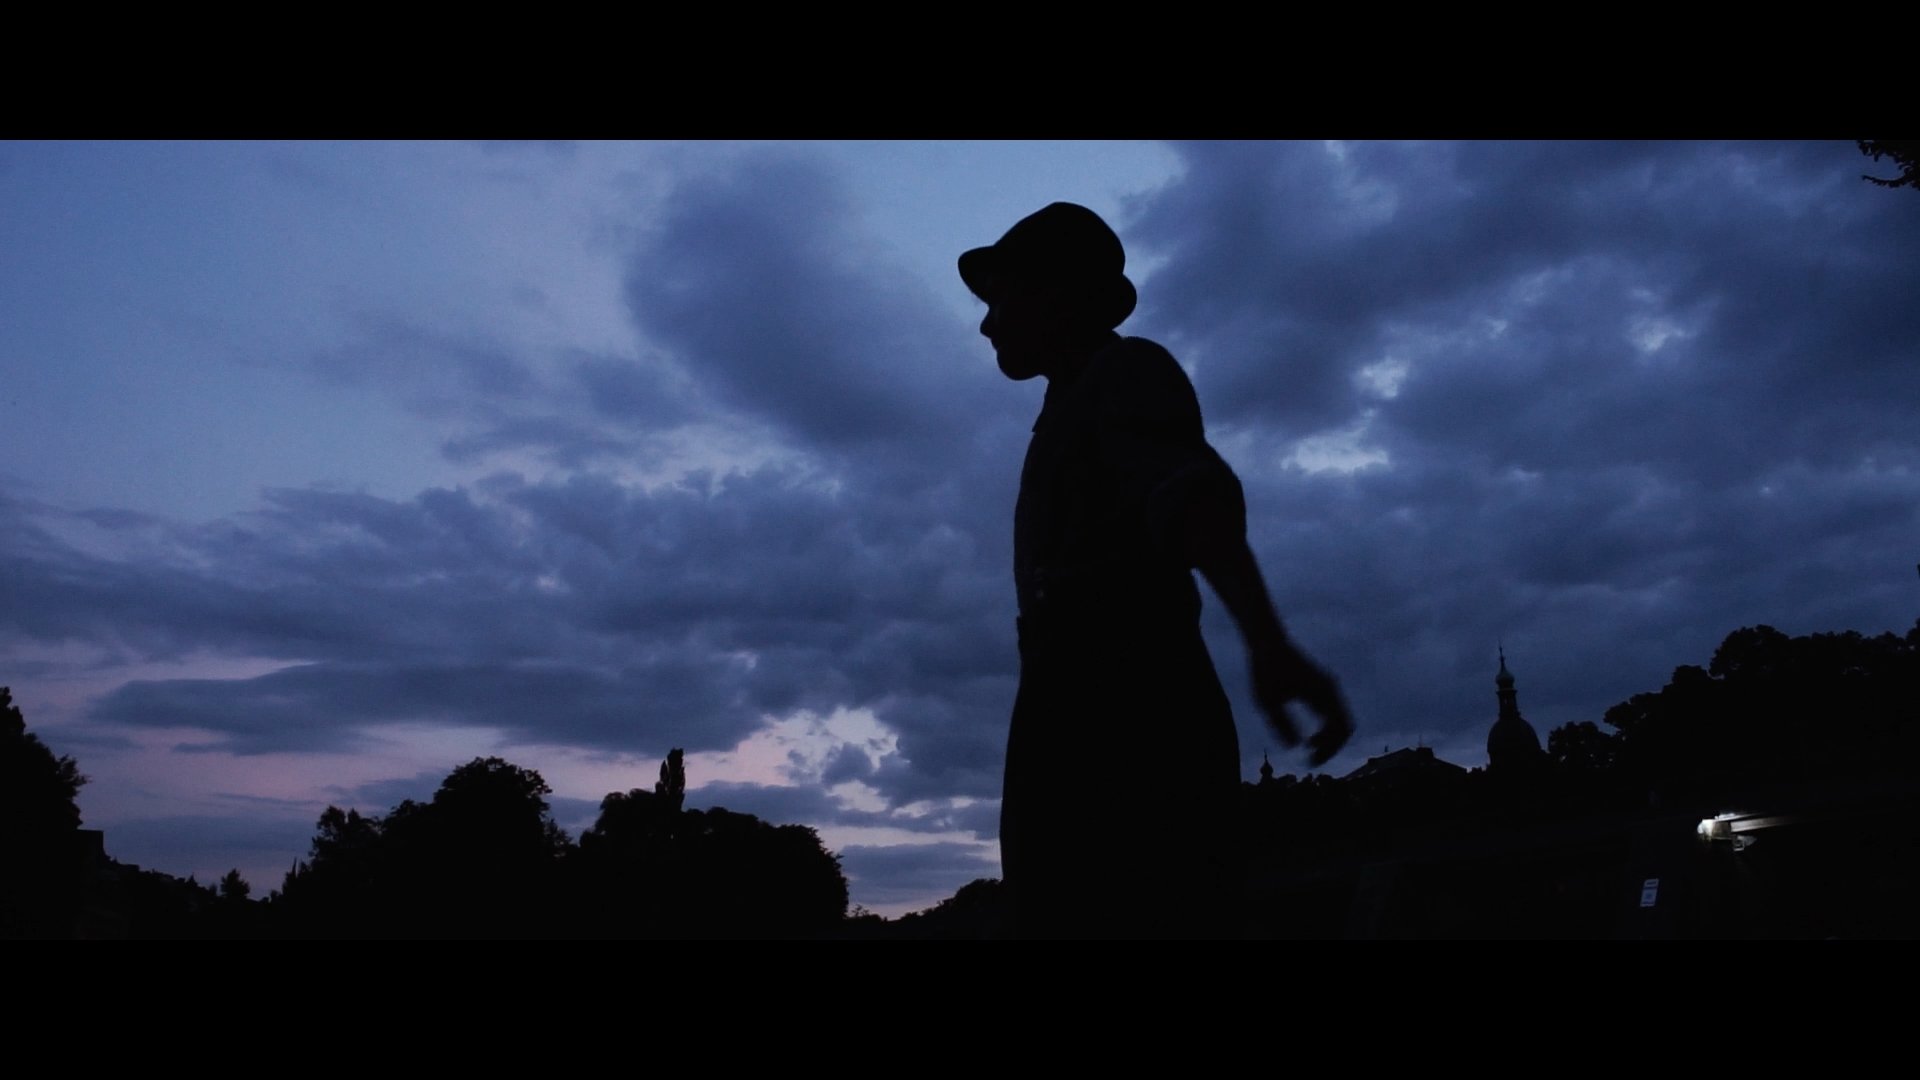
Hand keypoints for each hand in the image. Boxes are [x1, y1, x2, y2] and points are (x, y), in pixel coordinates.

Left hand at [1250, 640, 1353, 768]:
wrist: (1268, 642)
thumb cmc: (1265, 670)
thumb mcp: (1266, 701)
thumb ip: (1280, 724)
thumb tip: (1295, 746)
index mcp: (1321, 691)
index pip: (1337, 726)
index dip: (1327, 747)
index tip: (1308, 759)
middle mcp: (1331, 688)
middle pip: (1345, 726)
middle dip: (1332, 747)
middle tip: (1311, 761)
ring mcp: (1329, 687)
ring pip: (1342, 721)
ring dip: (1331, 740)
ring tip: (1311, 753)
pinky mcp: (1324, 688)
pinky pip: (1335, 715)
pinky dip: (1328, 731)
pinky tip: (1311, 740)